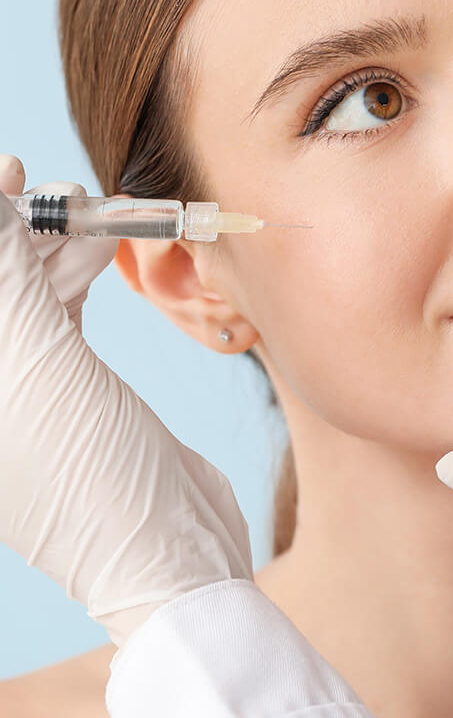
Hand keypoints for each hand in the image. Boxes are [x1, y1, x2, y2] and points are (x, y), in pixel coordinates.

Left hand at [0, 153, 252, 648]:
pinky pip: (60, 305)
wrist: (170, 546)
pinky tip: (109, 245)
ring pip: (22, 284)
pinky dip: (83, 269)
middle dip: (19, 226)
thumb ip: (3, 267)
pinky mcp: (65, 379)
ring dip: (58, 240)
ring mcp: (15, 383)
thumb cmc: (87, 472)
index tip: (11, 171)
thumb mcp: (35, 358)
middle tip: (62, 190)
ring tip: (100, 212)